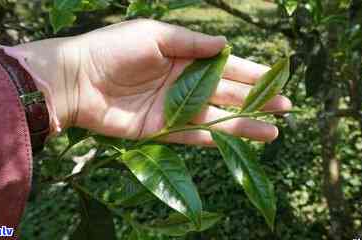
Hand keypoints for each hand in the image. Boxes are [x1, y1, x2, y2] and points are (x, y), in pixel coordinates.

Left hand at [10, 19, 291, 144]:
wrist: (76, 79)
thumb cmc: (113, 49)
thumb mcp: (154, 35)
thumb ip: (191, 43)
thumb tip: (225, 45)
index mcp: (185, 58)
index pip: (226, 67)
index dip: (252, 73)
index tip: (276, 79)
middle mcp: (184, 84)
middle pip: (228, 94)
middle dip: (257, 101)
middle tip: (285, 108)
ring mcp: (175, 108)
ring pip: (217, 118)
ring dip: (244, 125)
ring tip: (272, 133)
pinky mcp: (161, 129)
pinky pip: (192, 136)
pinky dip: (213, 139)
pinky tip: (235, 141)